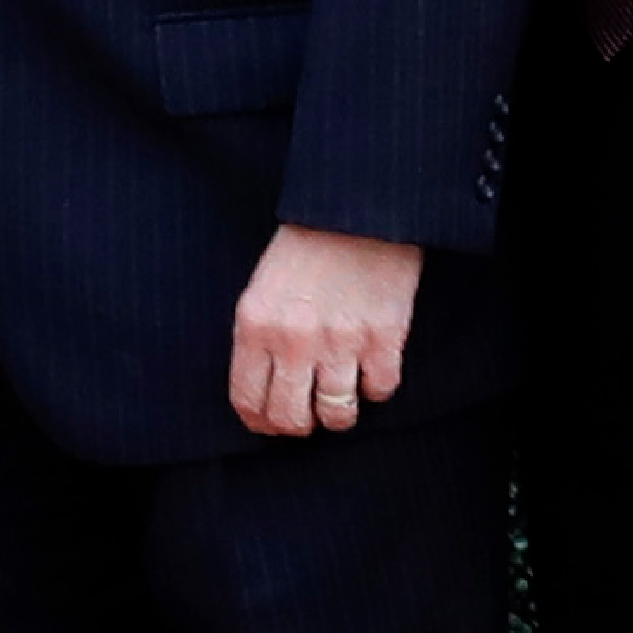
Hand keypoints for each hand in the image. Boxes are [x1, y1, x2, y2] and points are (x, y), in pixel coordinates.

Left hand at [223, 224, 424, 437]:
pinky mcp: (383, 336)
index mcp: (255, 324)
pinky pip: (379, 390)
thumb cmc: (308, 245)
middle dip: (300, 425)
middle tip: (310, 415)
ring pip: (337, 414)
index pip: (248, 400)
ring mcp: (340, 340)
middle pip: (291, 418)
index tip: (272, 424)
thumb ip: (259, 338)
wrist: (356, 207)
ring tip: (342, 395)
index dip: (261, 422)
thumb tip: (266, 391)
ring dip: (340, 412)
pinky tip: (371, 367)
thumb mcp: (264, 287)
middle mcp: (293, 339)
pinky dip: (376, 387)